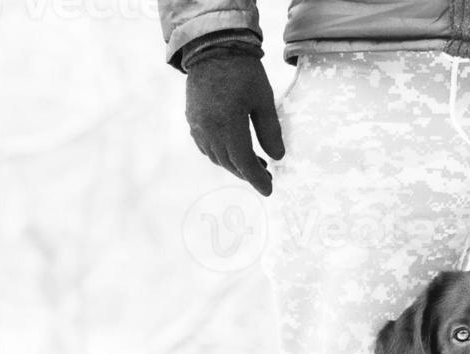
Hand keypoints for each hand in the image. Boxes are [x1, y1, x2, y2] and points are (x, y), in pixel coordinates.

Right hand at [185, 52, 284, 196]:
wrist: (213, 47)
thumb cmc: (243, 72)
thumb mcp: (264, 100)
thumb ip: (270, 131)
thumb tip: (277, 157)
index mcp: (229, 126)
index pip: (245, 163)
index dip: (257, 179)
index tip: (269, 190)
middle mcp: (209, 130)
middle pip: (230, 163)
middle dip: (248, 173)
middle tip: (266, 175)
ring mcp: (197, 126)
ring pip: (216, 157)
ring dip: (234, 164)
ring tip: (253, 162)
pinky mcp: (192, 119)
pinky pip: (205, 146)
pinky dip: (220, 153)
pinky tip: (231, 149)